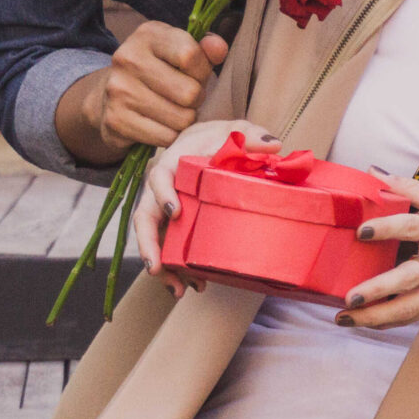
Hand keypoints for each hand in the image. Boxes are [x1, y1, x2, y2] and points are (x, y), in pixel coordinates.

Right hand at [60, 21, 229, 166]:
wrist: (109, 97)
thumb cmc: (158, 71)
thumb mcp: (180, 51)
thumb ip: (205, 48)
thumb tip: (219, 48)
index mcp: (148, 34)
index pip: (190, 55)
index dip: (202, 71)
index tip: (195, 75)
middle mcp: (128, 58)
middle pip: (189, 92)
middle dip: (195, 99)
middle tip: (184, 98)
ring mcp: (119, 90)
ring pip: (181, 119)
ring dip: (184, 119)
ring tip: (173, 111)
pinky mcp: (115, 120)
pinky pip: (165, 137)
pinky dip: (169, 136)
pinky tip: (160, 125)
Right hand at [136, 120, 274, 295]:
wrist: (212, 144)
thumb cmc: (221, 137)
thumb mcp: (237, 130)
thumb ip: (251, 136)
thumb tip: (272, 144)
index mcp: (175, 161)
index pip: (160, 176)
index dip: (163, 194)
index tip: (175, 212)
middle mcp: (163, 188)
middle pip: (145, 216)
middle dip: (148, 243)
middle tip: (156, 268)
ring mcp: (167, 208)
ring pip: (154, 238)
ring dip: (163, 266)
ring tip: (178, 289)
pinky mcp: (177, 224)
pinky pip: (170, 247)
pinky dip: (177, 268)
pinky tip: (191, 285)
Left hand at [338, 177, 418, 329]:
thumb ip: (411, 188)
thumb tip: (373, 172)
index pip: (414, 226)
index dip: (388, 228)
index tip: (362, 231)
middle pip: (410, 278)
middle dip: (378, 289)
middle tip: (350, 297)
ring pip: (409, 307)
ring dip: (376, 316)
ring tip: (346, 318)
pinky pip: (413, 316)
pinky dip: (388, 321)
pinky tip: (364, 322)